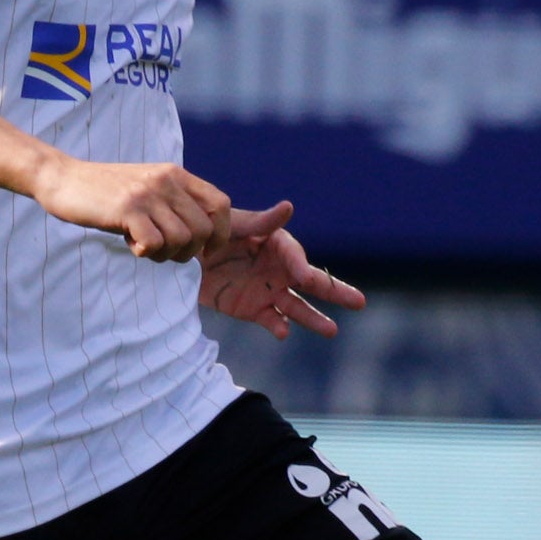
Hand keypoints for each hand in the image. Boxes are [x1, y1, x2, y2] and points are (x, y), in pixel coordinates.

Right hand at [29, 154, 236, 261]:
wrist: (63, 178)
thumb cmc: (105, 192)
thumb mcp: (147, 187)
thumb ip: (173, 203)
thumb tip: (203, 238)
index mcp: (175, 175)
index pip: (220, 204)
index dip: (221, 234)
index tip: (206, 251)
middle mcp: (166, 181)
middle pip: (203, 229)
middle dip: (188, 252)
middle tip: (163, 252)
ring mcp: (147, 194)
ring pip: (181, 240)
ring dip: (164, 254)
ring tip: (143, 245)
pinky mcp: (127, 209)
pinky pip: (154, 244)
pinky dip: (144, 252)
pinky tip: (128, 242)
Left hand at [198, 201, 360, 338]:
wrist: (181, 257)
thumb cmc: (208, 233)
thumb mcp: (231, 224)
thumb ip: (260, 221)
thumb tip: (289, 207)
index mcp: (275, 243)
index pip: (294, 255)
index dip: (299, 264)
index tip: (302, 275)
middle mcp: (277, 268)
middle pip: (311, 282)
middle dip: (335, 291)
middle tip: (359, 303)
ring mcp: (267, 291)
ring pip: (296, 307)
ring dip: (313, 318)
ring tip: (332, 330)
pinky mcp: (252, 309)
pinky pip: (270, 319)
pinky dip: (277, 326)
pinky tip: (283, 332)